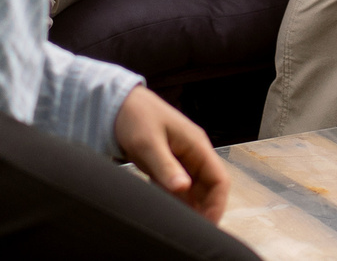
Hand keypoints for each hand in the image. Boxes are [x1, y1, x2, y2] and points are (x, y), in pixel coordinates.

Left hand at [113, 85, 229, 223]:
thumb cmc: (136, 117)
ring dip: (190, 209)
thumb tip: (183, 188)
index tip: (207, 225)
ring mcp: (180, 160)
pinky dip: (176, 203)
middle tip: (191, 231)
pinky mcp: (167, 166)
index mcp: (196, 146)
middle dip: (204, 210)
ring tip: (179, 227)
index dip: (217, 204)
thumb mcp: (148, 143)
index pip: (219, 179)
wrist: (117, 105)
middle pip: (209, 188)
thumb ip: (166, 166)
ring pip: (194, 191)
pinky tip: (167, 214)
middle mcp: (193, 154)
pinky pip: (177, 189)